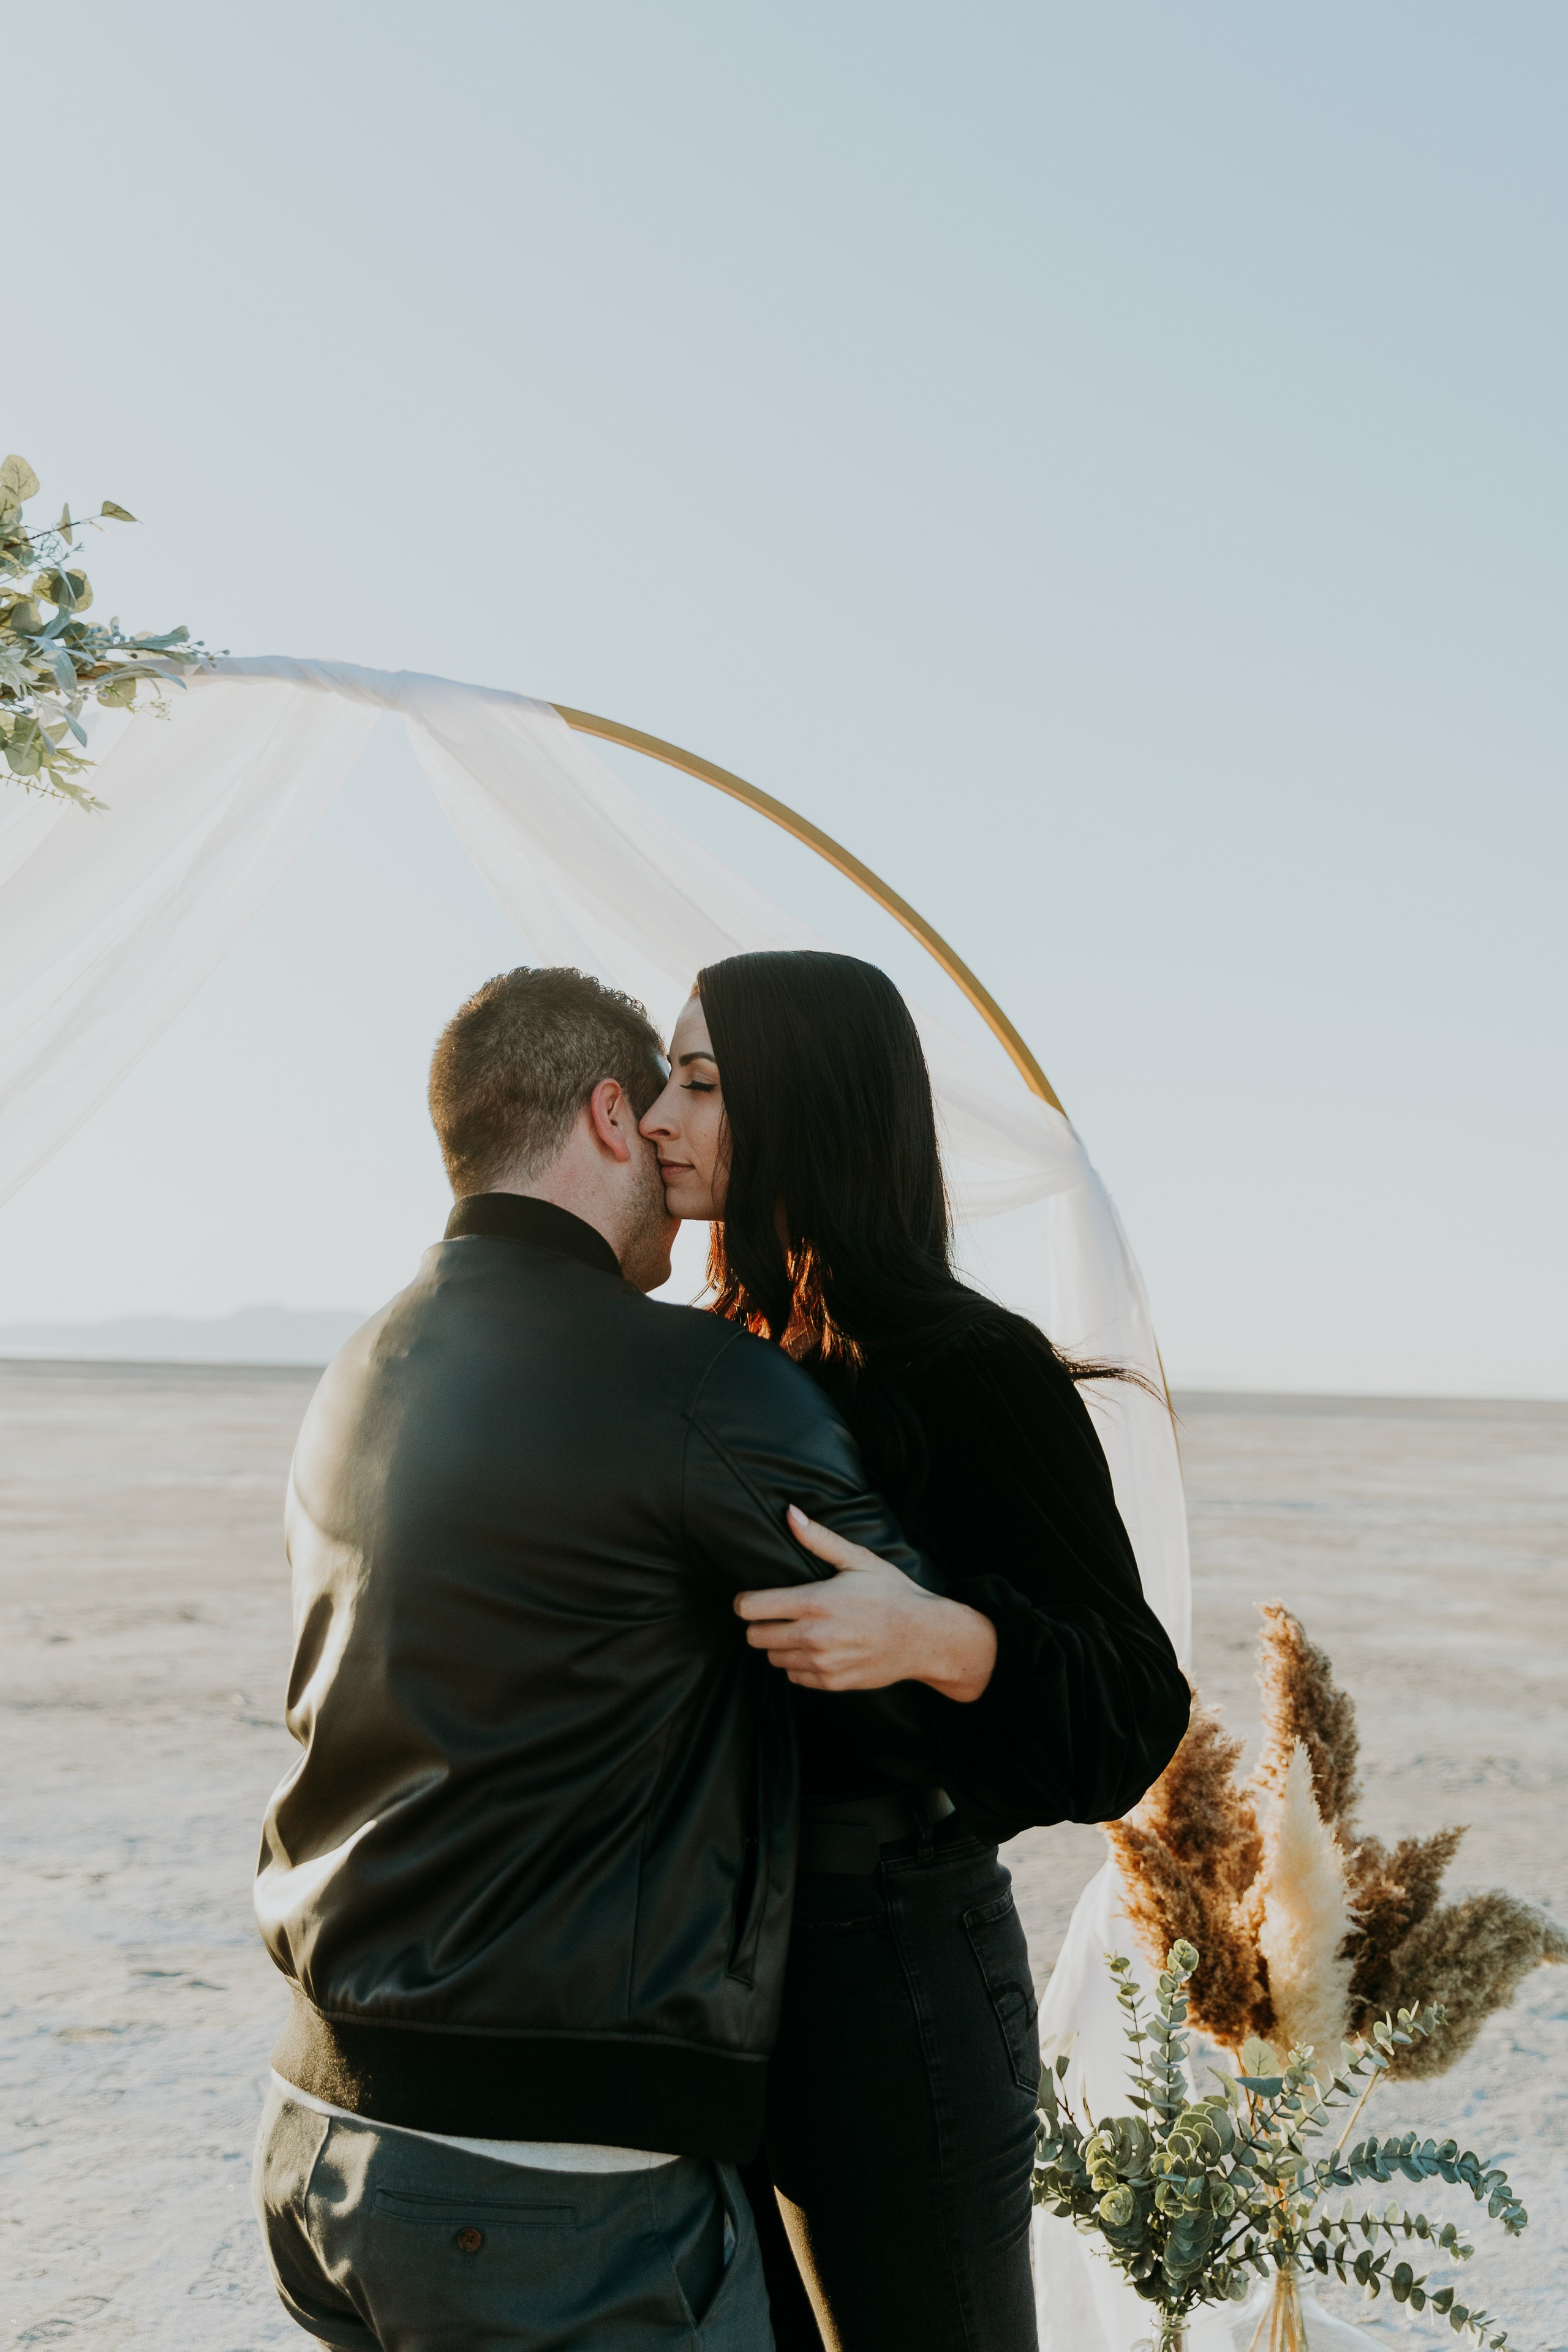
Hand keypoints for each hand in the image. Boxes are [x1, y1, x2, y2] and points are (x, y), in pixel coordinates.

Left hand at [734, 1506, 997, 1701]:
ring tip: (799, 1630)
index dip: (745, 1602)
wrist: (923, 1637)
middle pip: (755, 1637)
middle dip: (760, 1624)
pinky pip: (793, 1676)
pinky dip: (797, 1664)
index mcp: (814, 1602)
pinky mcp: (831, 1682)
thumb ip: (819, 1539)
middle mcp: (813, 1636)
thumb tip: (790, 1513)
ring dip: (779, 1645)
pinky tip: (815, 1648)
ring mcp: (822, 1663)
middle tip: (776, 1614)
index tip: (751, 1599)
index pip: (752, 1608)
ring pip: (772, 1658)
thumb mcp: (858, 1560)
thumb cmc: (892, 1594)